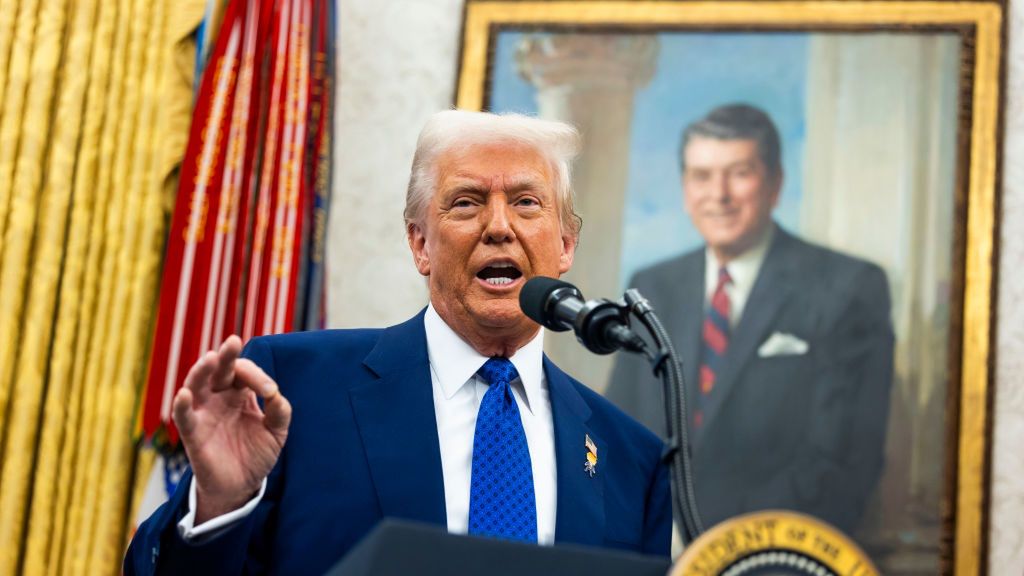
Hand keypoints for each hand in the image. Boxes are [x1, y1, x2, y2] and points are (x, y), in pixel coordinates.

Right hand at [172, 335, 291, 523]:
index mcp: (240, 393)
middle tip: (233, 342)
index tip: (270, 392)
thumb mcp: (276, 432)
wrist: (242, 486)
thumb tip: (276, 394)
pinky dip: (182, 405)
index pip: (245, 373)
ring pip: (197, 386)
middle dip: (226, 356)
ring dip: (201, 372)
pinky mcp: (193, 434)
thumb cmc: (256, 454)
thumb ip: (279, 412)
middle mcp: (219, 398)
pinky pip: (183, 417)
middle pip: (219, 371)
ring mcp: (204, 413)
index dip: (258, 377)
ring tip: (211, 359)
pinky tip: (185, 395)